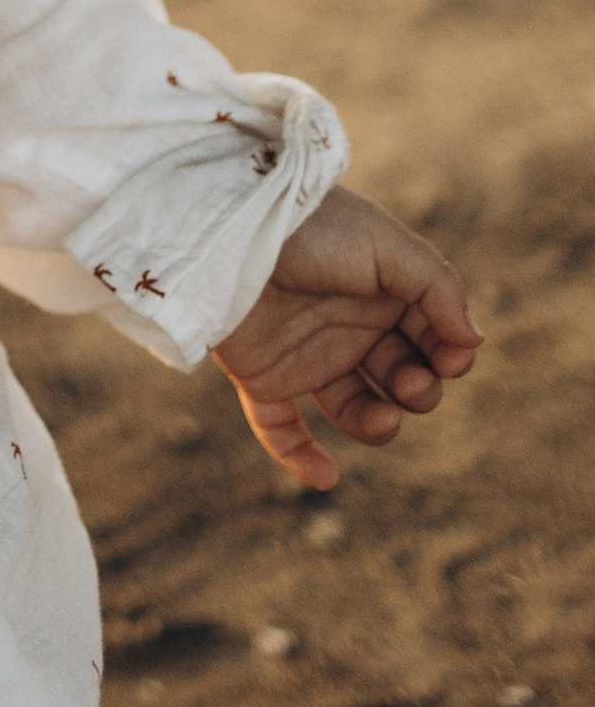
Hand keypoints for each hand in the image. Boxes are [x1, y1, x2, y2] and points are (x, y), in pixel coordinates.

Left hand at [211, 183, 480, 493]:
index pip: (432, 339)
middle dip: (419, 389)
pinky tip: (326, 477)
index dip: (448, 355)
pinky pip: (280, 428)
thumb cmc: (315, 228)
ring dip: (377, 427)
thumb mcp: (388, 247)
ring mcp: (306, 354)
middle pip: (402, 378)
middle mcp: (347, 327)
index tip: (449, 358)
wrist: (233, 230)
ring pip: (355, 411)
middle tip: (410, 382)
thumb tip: (472, 341)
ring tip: (384, 420)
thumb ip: (439, 288)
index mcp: (382, 293)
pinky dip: (300, 458)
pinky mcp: (262, 376)